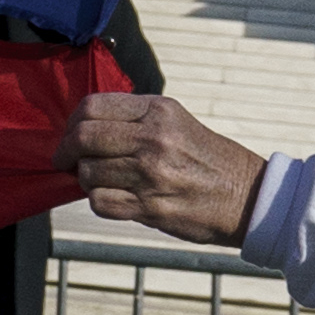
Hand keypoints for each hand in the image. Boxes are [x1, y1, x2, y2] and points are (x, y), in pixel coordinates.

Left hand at [69, 91, 266, 247]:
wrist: (249, 198)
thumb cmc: (209, 160)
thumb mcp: (177, 121)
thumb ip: (134, 118)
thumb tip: (83, 127)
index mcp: (158, 111)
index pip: (92, 107)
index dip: (71, 122)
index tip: (69, 135)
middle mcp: (154, 139)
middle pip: (83, 138)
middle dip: (65, 151)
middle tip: (64, 160)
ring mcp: (152, 174)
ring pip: (88, 172)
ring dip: (86, 179)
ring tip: (102, 181)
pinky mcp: (152, 208)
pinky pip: (101, 203)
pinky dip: (99, 201)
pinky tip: (113, 198)